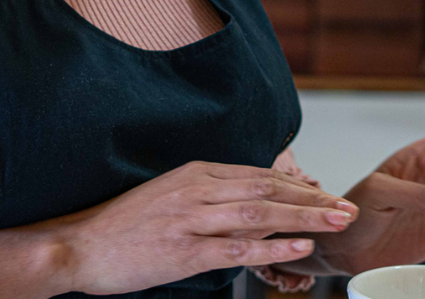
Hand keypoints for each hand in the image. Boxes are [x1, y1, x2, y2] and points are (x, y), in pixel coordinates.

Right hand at [42, 162, 358, 295]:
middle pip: (269, 189)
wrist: (77, 245)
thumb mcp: (169, 196)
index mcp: (196, 173)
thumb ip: (207, 195)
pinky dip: (273, 245)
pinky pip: (238, 248)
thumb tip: (249, 202)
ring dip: (305, 216)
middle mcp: (199, 189)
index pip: (259, 175)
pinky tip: (300, 246)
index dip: (298, 184)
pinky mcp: (184, 251)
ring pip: (261, 214)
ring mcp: (192, 219)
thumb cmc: (122, 226)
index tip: (326, 193)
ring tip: (338, 221)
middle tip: (348, 206)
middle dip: (313, 198)